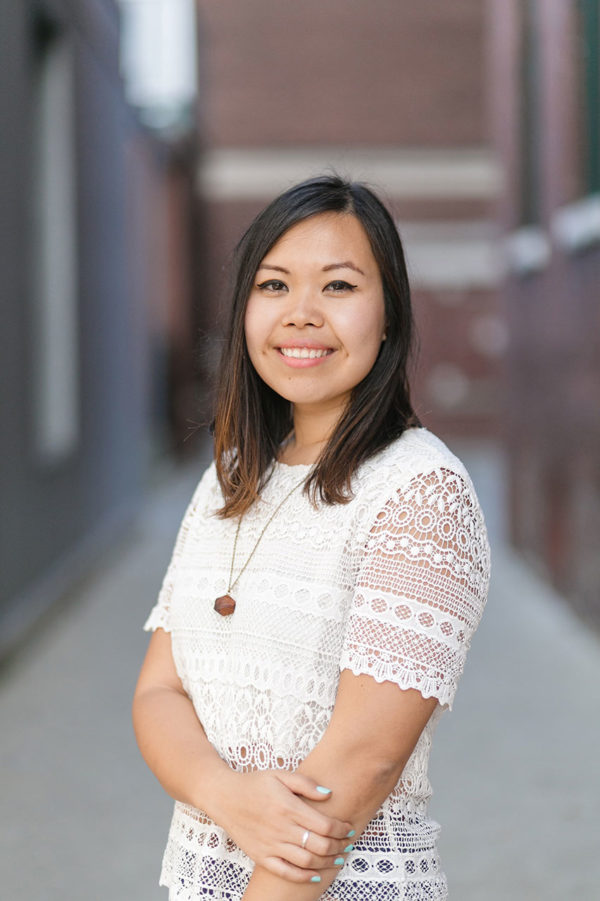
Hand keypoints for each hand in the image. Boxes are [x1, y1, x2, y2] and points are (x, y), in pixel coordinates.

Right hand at [214, 769, 354, 882]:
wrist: (224, 797)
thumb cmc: (254, 783)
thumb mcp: (280, 774)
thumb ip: (306, 783)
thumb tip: (329, 794)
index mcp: (288, 807)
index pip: (325, 825)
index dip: (342, 829)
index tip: (349, 828)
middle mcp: (281, 828)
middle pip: (320, 845)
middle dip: (339, 846)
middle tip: (348, 843)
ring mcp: (270, 845)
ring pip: (306, 862)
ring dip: (327, 862)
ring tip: (338, 858)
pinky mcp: (261, 856)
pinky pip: (286, 872)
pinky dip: (304, 877)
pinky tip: (316, 875)